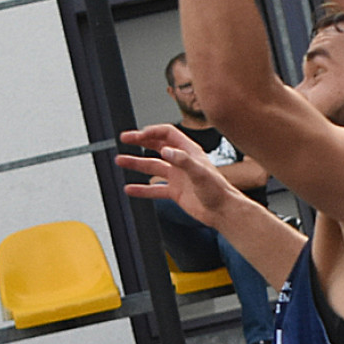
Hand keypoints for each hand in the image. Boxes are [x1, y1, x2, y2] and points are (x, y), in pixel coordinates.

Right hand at [117, 130, 243, 225]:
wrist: (222, 211)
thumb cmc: (218, 191)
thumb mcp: (200, 172)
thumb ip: (183, 160)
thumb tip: (165, 151)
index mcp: (189, 151)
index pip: (167, 134)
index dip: (152, 132)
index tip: (138, 134)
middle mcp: (182, 162)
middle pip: (157, 146)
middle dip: (140, 141)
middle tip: (125, 139)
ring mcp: (177, 176)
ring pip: (152, 166)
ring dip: (136, 163)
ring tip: (121, 160)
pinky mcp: (175, 192)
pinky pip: (154, 188)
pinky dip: (142, 189)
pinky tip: (130, 188)